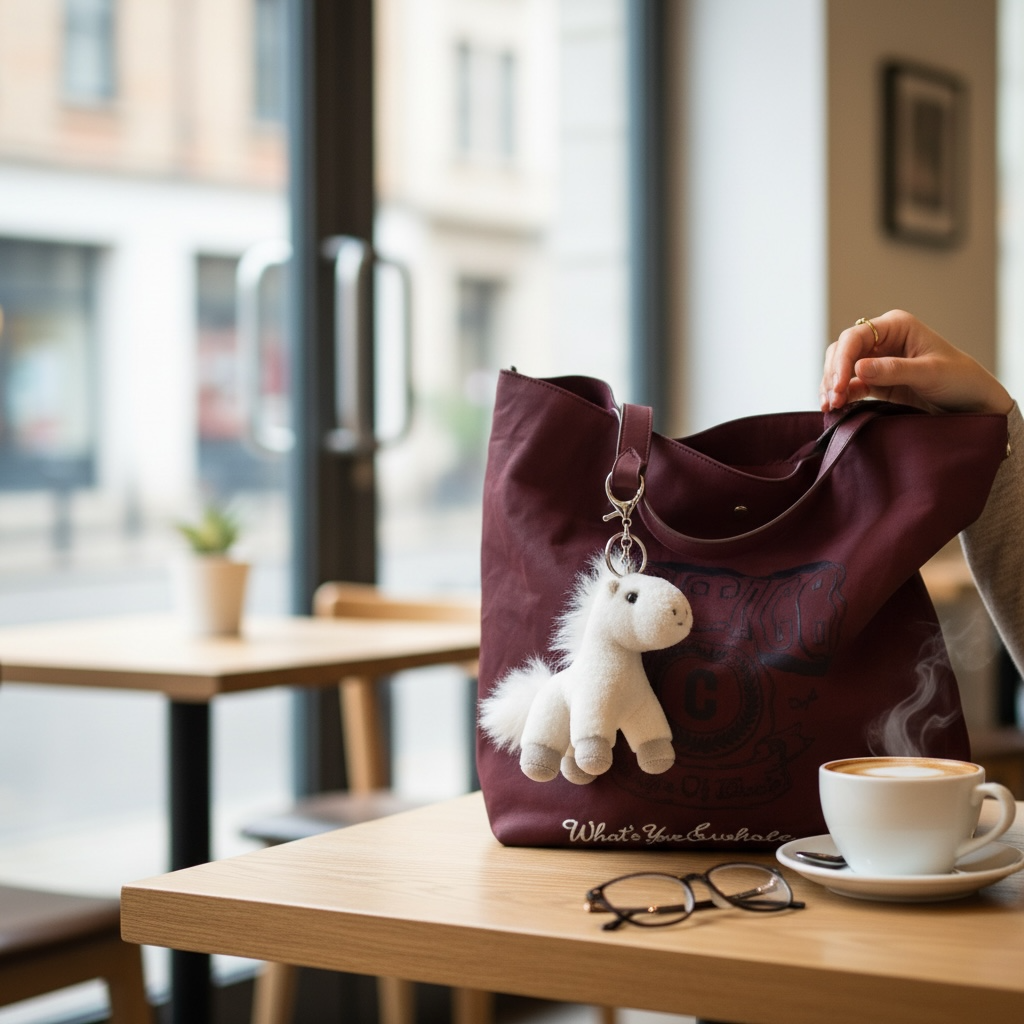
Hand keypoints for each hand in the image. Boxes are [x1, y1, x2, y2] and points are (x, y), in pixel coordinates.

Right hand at [820, 309, 1012, 414]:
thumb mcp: (929, 372)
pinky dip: (840, 396)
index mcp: (896, 326)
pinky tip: (836, 407)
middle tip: (833, 399)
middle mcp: (883, 340)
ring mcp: (877, 362)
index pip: (855, 337)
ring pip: (840, 369)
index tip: (839, 385)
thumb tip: (857, 368)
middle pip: (842, 351)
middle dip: (833, 374)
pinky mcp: (876, 382)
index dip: (842, 360)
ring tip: (832, 406)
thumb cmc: (959, 379)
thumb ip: (893, 370)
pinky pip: (849, 386)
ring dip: (832, 386)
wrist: (973, 403)